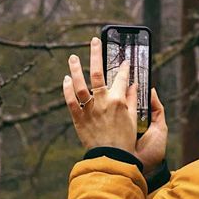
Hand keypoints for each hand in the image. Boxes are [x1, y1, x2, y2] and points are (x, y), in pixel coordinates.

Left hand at [62, 37, 166, 174]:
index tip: (124, 60)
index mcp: (118, 100)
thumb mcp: (132, 118)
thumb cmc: (124, 139)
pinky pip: (70, 101)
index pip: (121, 77)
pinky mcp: (78, 118)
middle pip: (97, 73)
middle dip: (96, 54)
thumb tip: (132, 85)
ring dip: (75, 69)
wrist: (111, 158)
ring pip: (79, 84)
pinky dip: (67, 89)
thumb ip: (131, 99)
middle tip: (94, 41)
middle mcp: (102, 102)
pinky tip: (66, 80)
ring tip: (73, 57)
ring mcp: (88, 109)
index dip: (124, 67)